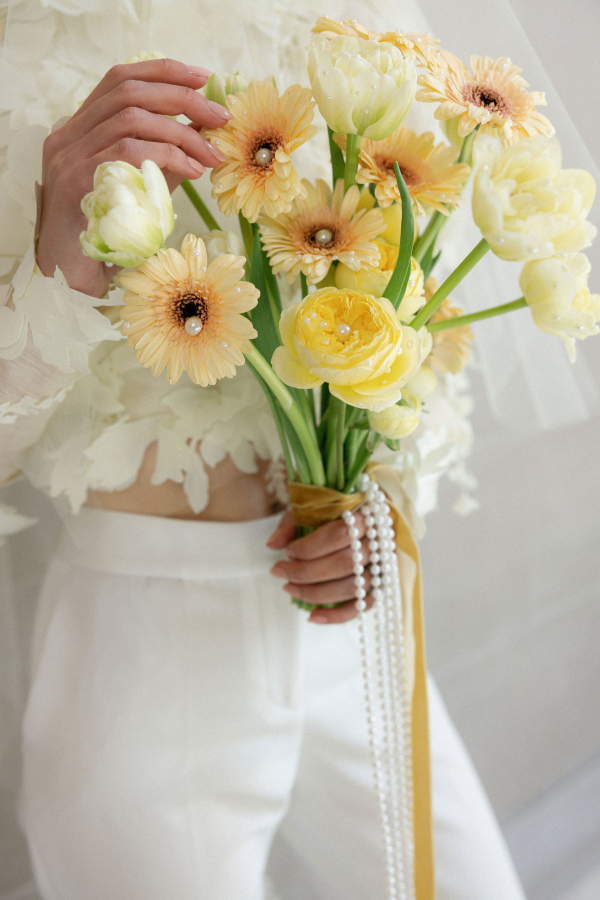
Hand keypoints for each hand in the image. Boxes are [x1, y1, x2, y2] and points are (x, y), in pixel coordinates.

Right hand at [37, 57, 231, 296]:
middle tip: (220, 116)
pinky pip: (128, 151)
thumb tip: (205, 130)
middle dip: (182, 98)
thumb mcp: (140, 184)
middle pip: (129, 92)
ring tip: (211, 154)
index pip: (119, 79)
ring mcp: (69, 154)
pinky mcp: (77, 178)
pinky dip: (167, 155)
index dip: (163, 72)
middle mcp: (69, 135)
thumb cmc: (106, 232)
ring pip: (131, 118)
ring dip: (181, 132)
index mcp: (79, 129)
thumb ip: (166, 156)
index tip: (202, 79)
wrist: (68, 271)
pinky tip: (192, 170)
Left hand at [267, 510, 374, 624]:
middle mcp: (381, 542)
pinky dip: (337, 615)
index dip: (310, 547)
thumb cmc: (337, 510)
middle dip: (306, 572)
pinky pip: (362, 607)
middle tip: (280, 572)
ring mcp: (384, 567)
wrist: (369, 514)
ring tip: (289, 588)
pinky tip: (313, 616)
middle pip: (345, 564)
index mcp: (367, 515)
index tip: (288, 552)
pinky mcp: (381, 586)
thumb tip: (273, 545)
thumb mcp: (313, 507)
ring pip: (352, 587)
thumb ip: (293, 522)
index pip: (339, 534)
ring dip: (316, 593)